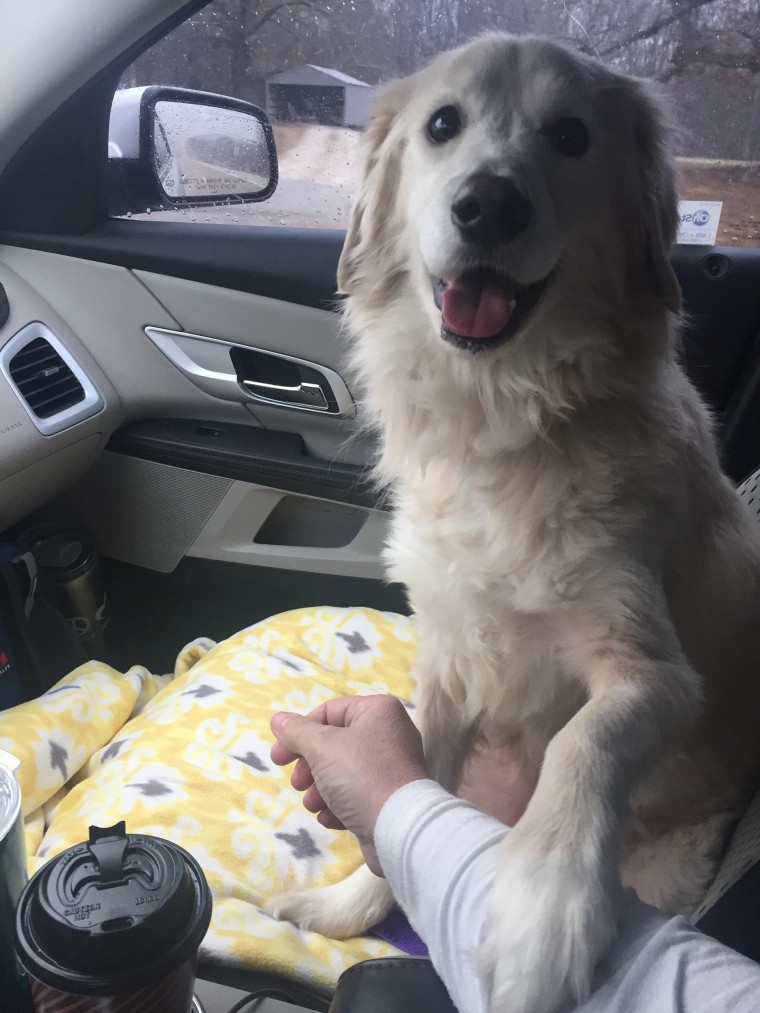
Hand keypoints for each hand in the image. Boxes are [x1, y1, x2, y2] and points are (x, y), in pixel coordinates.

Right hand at [270, 695, 427, 874]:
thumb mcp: (322, 747)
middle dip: (310, 766)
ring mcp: (391, 768)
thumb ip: (297, 732)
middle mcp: (389, 734)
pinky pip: (357, 795)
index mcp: (378, 711)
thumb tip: (279, 719)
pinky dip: (339, 805)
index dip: (299, 733)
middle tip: (297, 783)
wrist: (399, 829)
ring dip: (321, 790)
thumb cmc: (361, 776)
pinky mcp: (389, 798)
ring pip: (342, 772)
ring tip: (314, 804)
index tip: (279, 758)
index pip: (328, 712)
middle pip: (333, 744)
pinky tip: (331, 817)